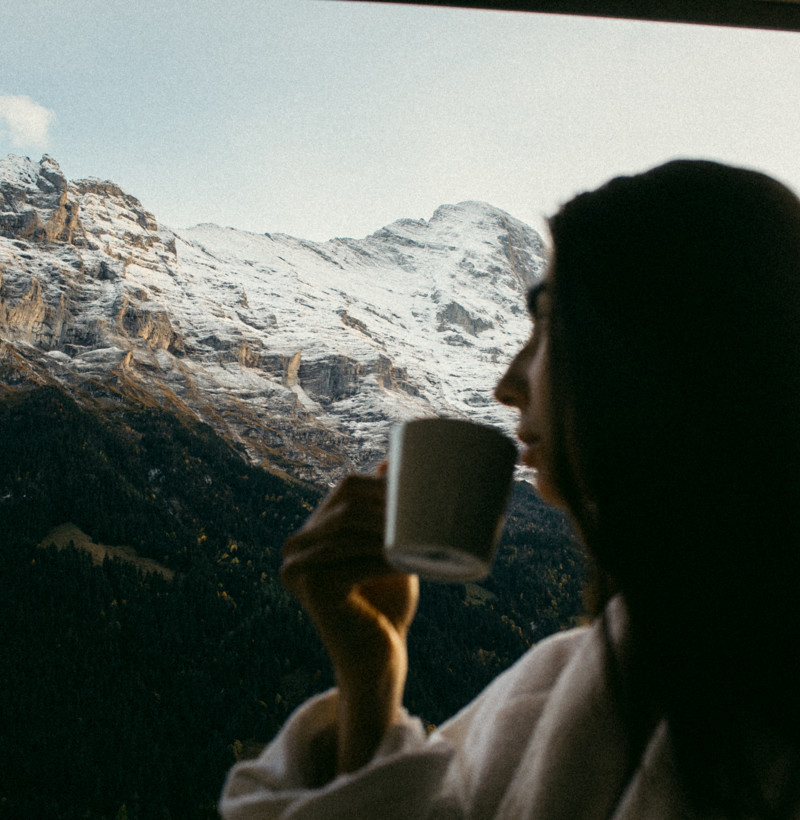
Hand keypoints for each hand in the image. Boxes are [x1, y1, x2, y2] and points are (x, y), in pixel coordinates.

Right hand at [281, 471, 418, 771]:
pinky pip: (357, 564)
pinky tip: (411, 563)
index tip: (426, 491)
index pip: (348, 487)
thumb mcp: (388, 548)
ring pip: (352, 531)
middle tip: (432, 515)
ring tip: (426, 535)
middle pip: (349, 506)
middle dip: (391, 506)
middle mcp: (297, 545)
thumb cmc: (387, 601)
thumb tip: (391, 457)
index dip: (386, 484)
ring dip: (392, 531)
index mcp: (313, 530)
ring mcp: (298, 567)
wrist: (377, 660)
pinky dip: (388, 561)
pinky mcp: (312, 590)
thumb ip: (386, 510)